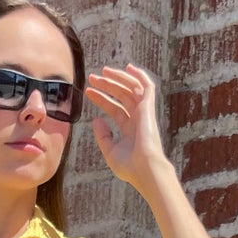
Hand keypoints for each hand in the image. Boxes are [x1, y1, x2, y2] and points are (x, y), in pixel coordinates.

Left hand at [84, 61, 166, 187]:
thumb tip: (96, 119)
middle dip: (106, 85)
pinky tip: (128, 67)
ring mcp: (144, 113)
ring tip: (103, 71)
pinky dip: (140, 75)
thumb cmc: (129, 167)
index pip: (114, 108)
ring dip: (118, 78)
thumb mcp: (110, 151)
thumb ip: (102, 136)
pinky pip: (147, 86)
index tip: (88, 91)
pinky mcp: (149, 108)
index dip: (101, 98)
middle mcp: (138, 119)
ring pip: (131, 88)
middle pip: (121, 96)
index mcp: (130, 129)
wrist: (145, 170)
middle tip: (92, 78)